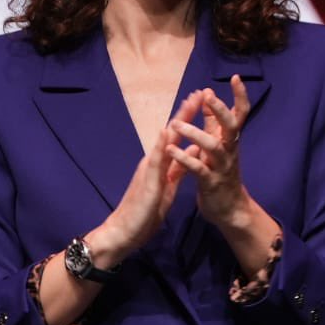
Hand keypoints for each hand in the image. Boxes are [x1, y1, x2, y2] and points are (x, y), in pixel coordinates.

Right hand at [90, 93, 196, 258]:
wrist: (124, 231)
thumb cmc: (145, 212)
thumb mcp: (168, 187)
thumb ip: (178, 170)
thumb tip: (194, 152)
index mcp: (161, 165)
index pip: (177, 138)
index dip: (189, 121)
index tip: (200, 103)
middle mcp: (154, 162)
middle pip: (172, 133)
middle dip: (185, 113)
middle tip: (198, 93)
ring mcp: (149, 169)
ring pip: (164, 140)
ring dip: (177, 121)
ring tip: (188, 103)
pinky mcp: (147, 181)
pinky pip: (155, 160)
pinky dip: (161, 144)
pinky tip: (166, 131)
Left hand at [168, 75, 256, 229]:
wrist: (229, 209)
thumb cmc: (221, 173)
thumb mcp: (219, 144)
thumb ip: (213, 121)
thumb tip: (208, 93)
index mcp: (230, 140)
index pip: (239, 114)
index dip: (240, 96)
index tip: (236, 78)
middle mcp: (229, 151)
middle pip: (231, 127)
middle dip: (221, 110)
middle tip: (208, 97)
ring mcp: (221, 167)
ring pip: (212, 147)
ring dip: (195, 134)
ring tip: (177, 124)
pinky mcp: (210, 183)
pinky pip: (198, 169)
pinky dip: (184, 159)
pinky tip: (170, 150)